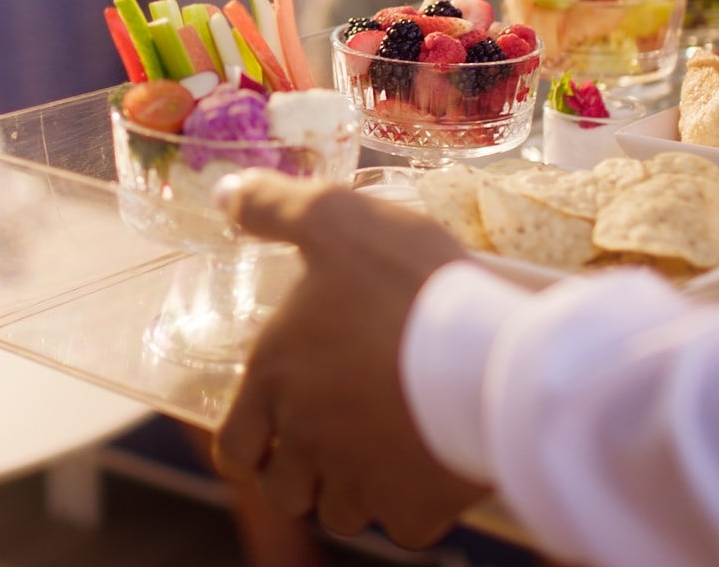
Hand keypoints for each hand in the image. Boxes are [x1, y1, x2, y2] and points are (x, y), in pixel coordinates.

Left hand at [212, 171, 486, 547]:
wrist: (493, 346)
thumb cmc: (408, 283)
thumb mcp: (338, 219)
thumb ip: (275, 207)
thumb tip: (225, 194)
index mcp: (277, 377)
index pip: (235, 447)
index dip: (250, 444)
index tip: (272, 433)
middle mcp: (306, 438)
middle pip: (285, 489)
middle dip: (302, 472)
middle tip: (336, 439)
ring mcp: (359, 480)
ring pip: (340, 511)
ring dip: (354, 490)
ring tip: (384, 452)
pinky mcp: (413, 510)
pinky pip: (401, 524)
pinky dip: (410, 506)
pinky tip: (428, 469)